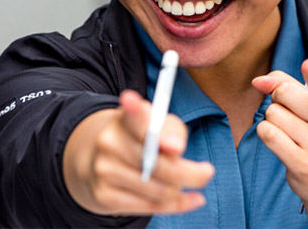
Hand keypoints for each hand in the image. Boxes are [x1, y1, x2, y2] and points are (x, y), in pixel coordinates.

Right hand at [63, 90, 213, 215]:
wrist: (100, 160)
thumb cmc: (141, 139)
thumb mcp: (159, 126)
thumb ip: (172, 131)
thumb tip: (175, 147)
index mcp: (124, 119)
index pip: (131, 115)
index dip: (133, 108)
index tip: (131, 99)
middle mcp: (109, 143)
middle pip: (159, 165)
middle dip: (192, 173)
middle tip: (207, 172)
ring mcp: (104, 171)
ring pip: (160, 190)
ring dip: (181, 189)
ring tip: (187, 182)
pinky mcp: (104, 196)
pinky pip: (152, 207)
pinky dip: (178, 205)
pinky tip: (191, 199)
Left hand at [252, 58, 307, 227]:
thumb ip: (291, 87)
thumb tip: (259, 80)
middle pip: (283, 93)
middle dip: (279, 100)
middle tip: (293, 116)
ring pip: (272, 114)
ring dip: (273, 121)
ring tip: (292, 135)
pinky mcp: (302, 164)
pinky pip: (267, 134)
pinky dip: (267, 134)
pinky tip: (282, 143)